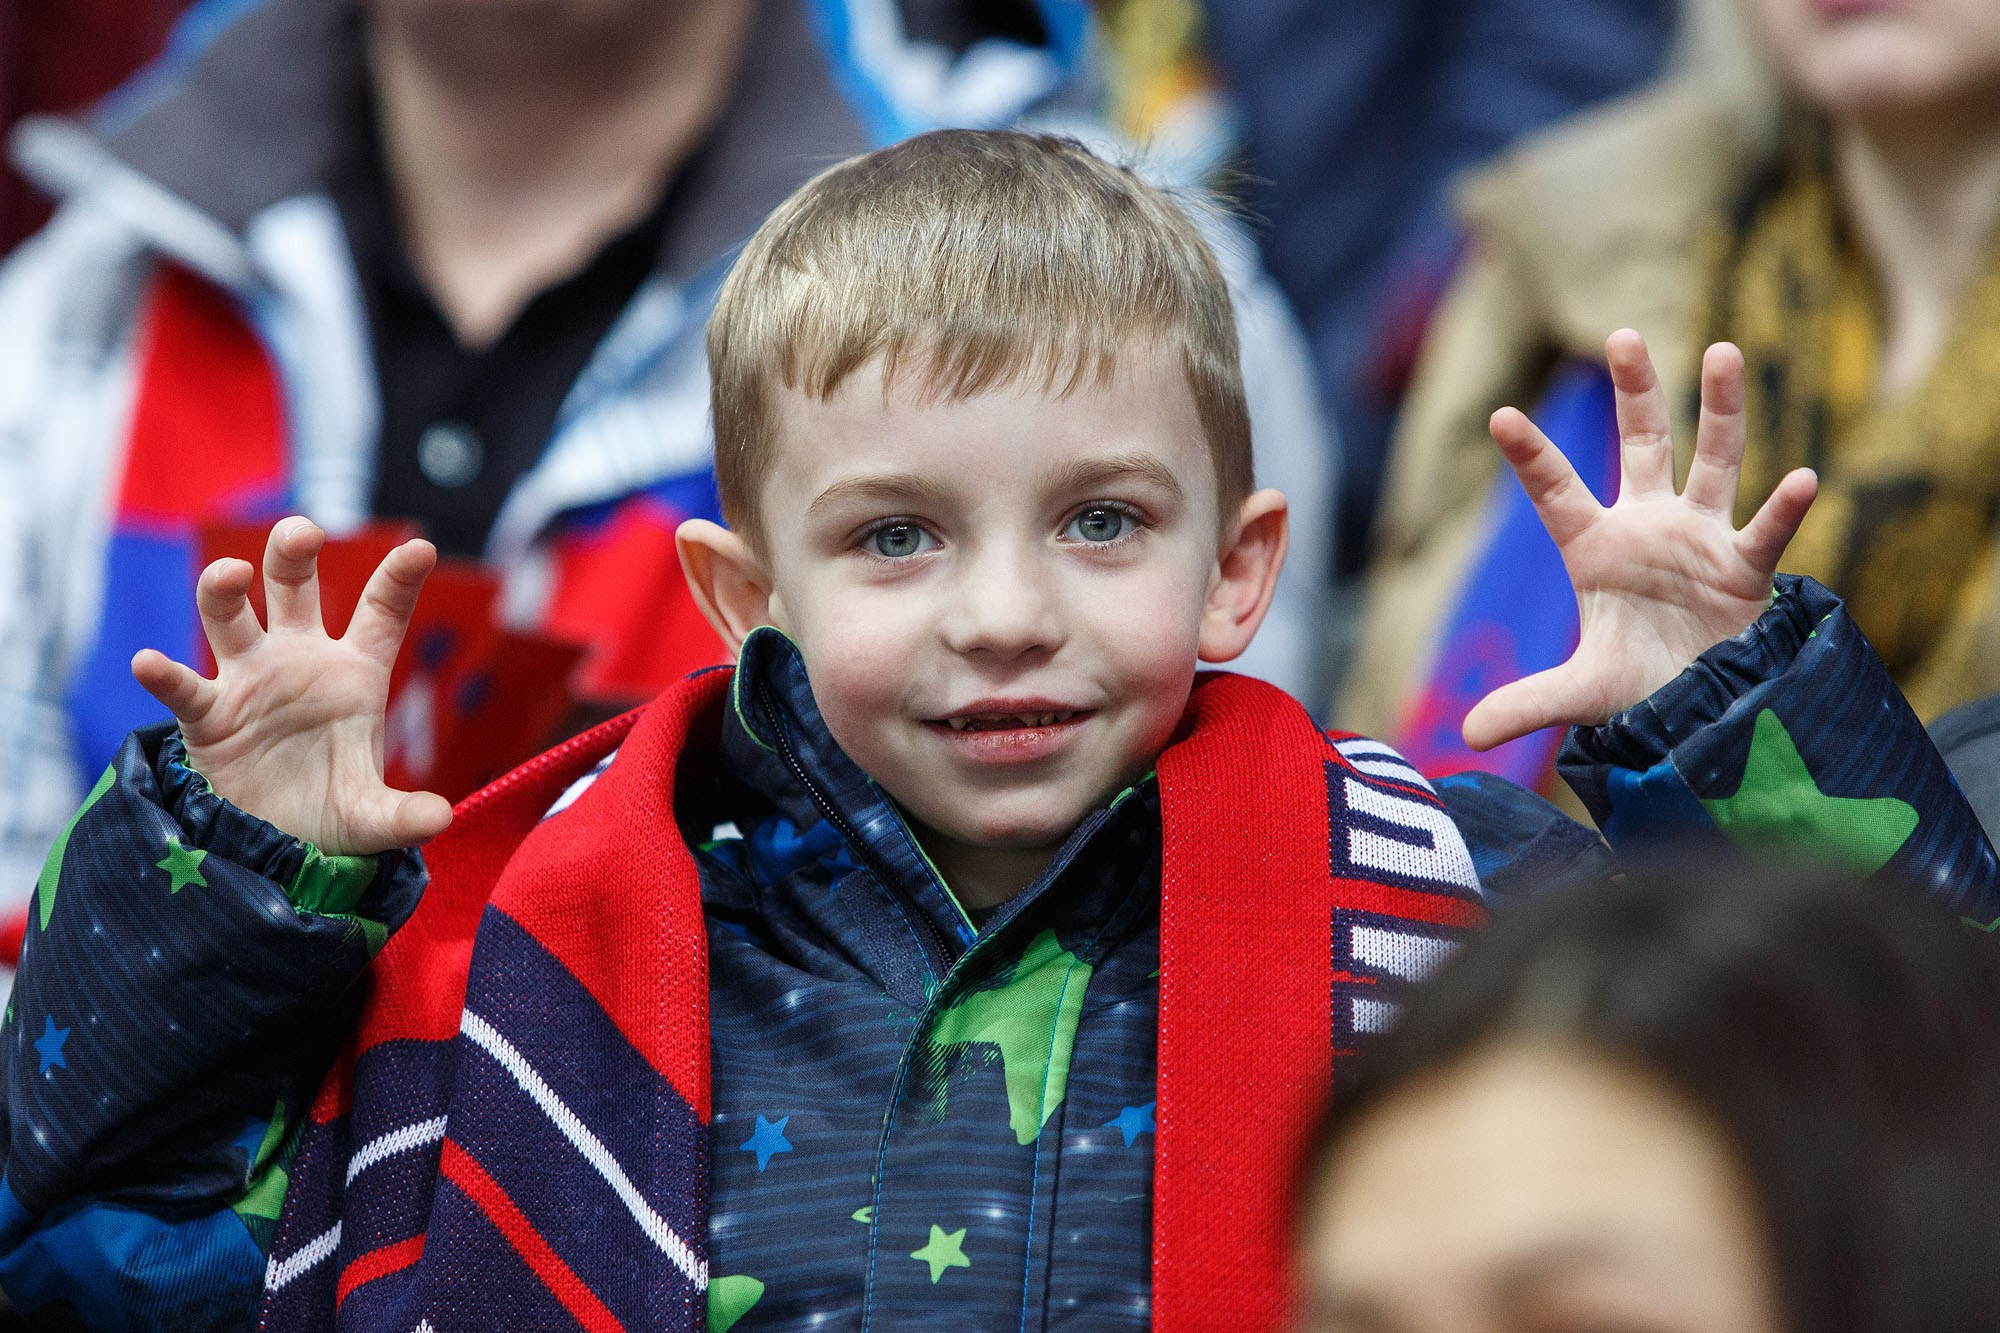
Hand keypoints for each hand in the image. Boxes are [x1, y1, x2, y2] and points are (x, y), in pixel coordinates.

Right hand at [131, 517, 452, 853]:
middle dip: (292, 554)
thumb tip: (439, 818)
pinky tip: (148, 664)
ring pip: (231, 615)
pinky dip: (163, 675)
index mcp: (354, 671)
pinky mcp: (208, 715)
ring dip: (224, 589)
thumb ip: (403, 816)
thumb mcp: (372, 818)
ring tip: (232, 575)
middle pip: (293, 588)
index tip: (421, 548)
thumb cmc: (330, 813)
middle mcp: (300, 660)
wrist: (275, 846)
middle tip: (301, 532)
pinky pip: (184, 687)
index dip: (399, 578)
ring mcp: (250, 680)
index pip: (381, 612)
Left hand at [1462, 330, 1818, 749]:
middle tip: (1623, 336)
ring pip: (1713, 460)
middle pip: (1643, 444)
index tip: (1499, 416)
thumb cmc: (1638, 685)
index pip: (1556, 491)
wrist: (1700, 710)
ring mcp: (1701, 540)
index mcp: (1596, 547)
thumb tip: (1464, 736)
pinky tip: (1803, 479)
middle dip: (1635, 393)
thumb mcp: (1579, 694)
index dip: (1531, 456)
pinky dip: (1783, 509)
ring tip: (1723, 351)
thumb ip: (1527, 702)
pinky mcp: (1746, 569)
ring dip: (1719, 409)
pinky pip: (1765, 532)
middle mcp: (1649, 528)